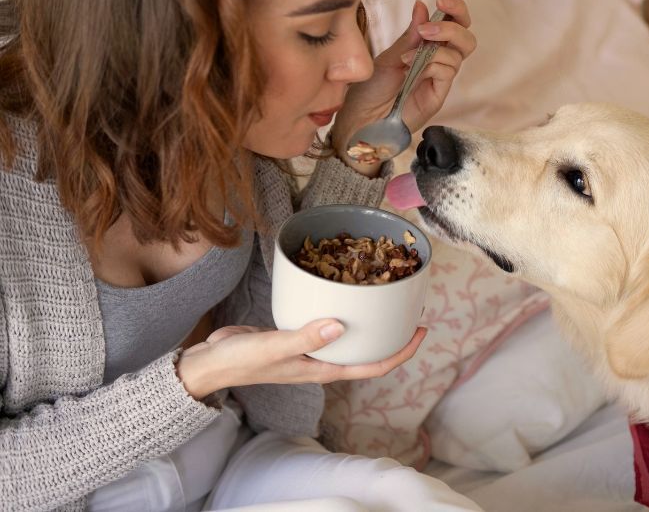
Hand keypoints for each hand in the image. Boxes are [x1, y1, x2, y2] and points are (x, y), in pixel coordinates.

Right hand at [176, 319, 427, 399]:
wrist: (212, 362)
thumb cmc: (242, 360)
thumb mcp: (275, 346)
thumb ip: (306, 337)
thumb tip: (339, 326)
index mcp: (323, 370)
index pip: (373, 366)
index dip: (400, 352)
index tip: (421, 332)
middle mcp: (322, 362)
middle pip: (368, 352)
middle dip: (392, 335)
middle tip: (410, 309)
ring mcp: (311, 349)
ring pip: (350, 338)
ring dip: (370, 323)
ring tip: (386, 299)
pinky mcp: (297, 334)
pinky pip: (329, 324)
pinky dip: (343, 312)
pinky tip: (345, 294)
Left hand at [330, 0, 475, 172]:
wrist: (361, 119)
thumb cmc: (370, 89)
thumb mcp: (389, 55)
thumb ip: (409, 35)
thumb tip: (422, 4)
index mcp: (427, 47)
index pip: (455, 24)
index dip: (456, 10)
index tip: (441, 1)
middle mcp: (438, 61)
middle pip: (467, 38)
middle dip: (452, 26)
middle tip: (427, 29)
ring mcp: (440, 79)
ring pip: (459, 53)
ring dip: (434, 47)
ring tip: (406, 56)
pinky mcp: (439, 94)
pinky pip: (448, 71)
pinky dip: (431, 64)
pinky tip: (409, 69)